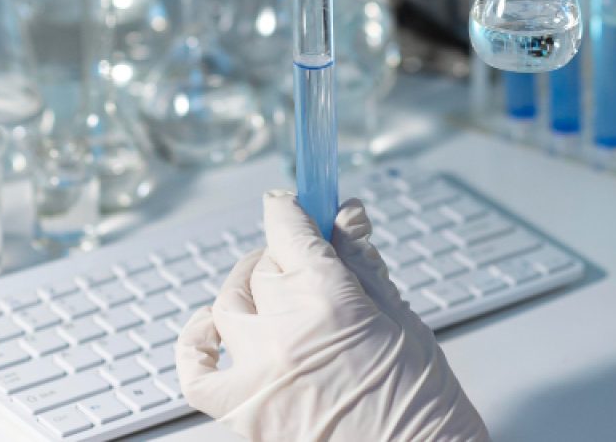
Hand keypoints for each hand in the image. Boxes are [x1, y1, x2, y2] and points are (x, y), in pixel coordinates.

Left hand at [176, 192, 488, 441]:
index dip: (290, 208)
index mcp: (328, 298)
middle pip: (264, 266)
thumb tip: (347, 213)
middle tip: (308, 259)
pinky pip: (197, 373)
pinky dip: (196, 344)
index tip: (293, 202)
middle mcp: (285, 331)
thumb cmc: (419, 399)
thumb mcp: (398, 315)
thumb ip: (361, 260)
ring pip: (230, 305)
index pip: (288, 228)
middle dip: (285, 254)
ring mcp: (259, 374)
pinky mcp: (246, 414)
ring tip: (270, 288)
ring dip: (248, 287)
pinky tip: (209, 328)